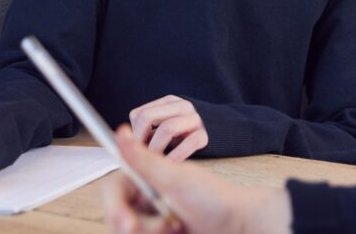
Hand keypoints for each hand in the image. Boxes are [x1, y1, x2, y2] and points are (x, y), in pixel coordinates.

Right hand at [102, 126, 291, 233]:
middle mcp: (147, 200)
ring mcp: (154, 220)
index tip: (126, 223)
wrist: (241, 224)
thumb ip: (144, 159)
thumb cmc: (215, 200)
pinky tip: (179, 233)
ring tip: (177, 228)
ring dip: (153, 232)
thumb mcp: (176, 179)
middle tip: (165, 229)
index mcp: (146, 179)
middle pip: (119, 218)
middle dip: (140, 226)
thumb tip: (120, 132)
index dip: (115, 207)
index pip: (114, 192)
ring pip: (132, 232)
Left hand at [129, 95, 207, 160]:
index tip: (132, 150)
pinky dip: (175, 156)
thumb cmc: (186, 132)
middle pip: (149, 117)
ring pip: (167, 128)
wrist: (221, 129)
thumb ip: (150, 129)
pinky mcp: (205, 135)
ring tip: (153, 161)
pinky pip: (187, 144)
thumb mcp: (167, 123)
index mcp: (168, 101)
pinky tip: (170, 165)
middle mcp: (181, 106)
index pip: (140, 114)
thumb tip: (125, 145)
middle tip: (140, 157)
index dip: (133, 134)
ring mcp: (195, 119)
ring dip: (156, 149)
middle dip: (140, 140)